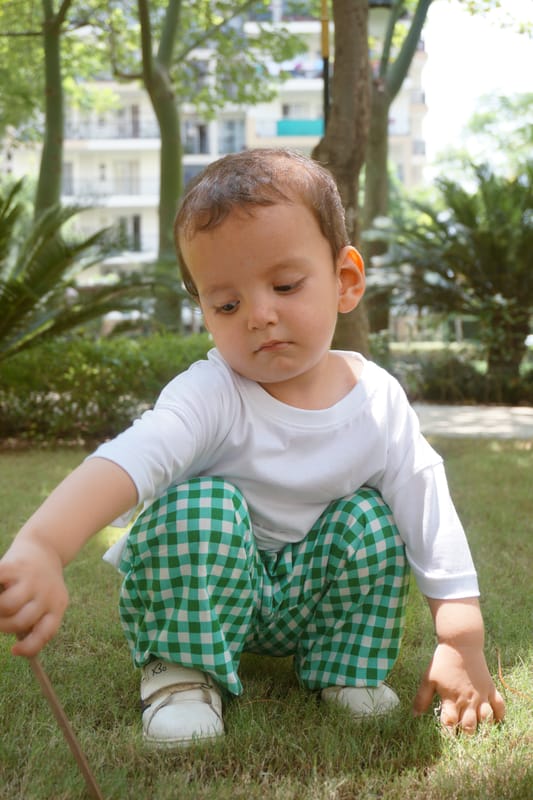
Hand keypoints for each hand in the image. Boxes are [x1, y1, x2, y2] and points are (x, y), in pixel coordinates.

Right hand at [0, 539, 68, 657]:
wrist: (44, 544)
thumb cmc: (38, 583)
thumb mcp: (43, 600)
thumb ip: (31, 619)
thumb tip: (17, 646)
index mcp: (58, 605)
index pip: (45, 632)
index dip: (29, 647)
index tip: (14, 651)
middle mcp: (48, 592)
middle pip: (21, 621)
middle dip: (3, 625)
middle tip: (0, 619)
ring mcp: (32, 579)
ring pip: (8, 605)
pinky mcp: (16, 566)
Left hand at [413, 641, 505, 733]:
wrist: (461, 643)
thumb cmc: (443, 661)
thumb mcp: (428, 678)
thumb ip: (422, 698)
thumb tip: (414, 715)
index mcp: (451, 699)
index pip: (450, 724)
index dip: (448, 735)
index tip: (447, 740)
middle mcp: (468, 701)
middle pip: (470, 727)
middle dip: (466, 736)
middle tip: (464, 741)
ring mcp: (481, 695)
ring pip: (486, 720)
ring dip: (484, 728)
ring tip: (480, 734)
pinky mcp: (490, 688)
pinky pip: (500, 706)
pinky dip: (500, 715)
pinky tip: (496, 722)